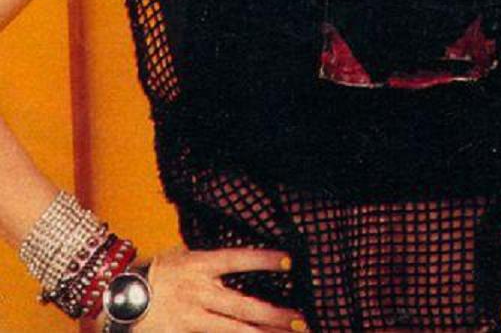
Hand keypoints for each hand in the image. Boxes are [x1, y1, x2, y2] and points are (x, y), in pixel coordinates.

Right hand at [131, 245, 308, 331]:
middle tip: (301, 321)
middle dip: (274, 315)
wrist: (118, 294)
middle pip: (242, 305)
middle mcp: (197, 291)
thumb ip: (211, 265)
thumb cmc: (157, 272)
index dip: (263, 260)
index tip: (288, 261)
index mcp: (200, 265)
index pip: (237, 259)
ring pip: (231, 331)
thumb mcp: (184, 257)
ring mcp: (188, 317)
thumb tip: (240, 264)